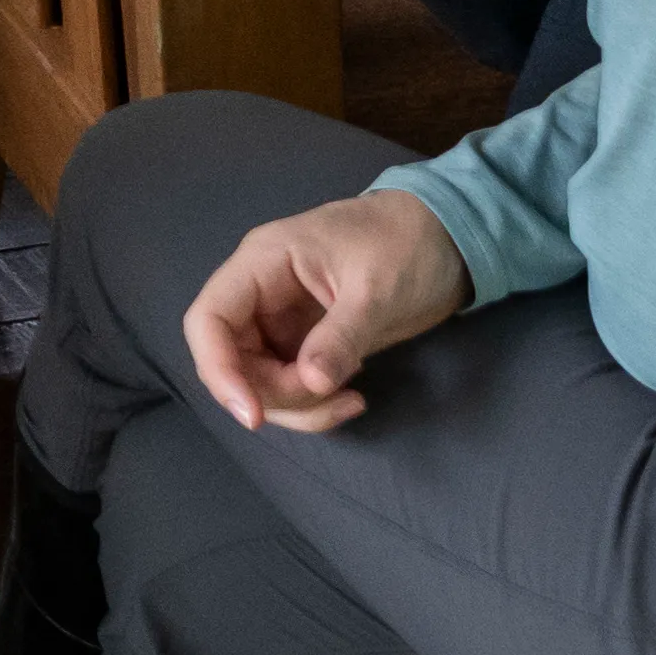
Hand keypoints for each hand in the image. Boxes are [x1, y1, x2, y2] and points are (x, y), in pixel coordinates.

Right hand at [182, 190, 469, 432]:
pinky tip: (354, 398)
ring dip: (298, 406)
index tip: (253, 414)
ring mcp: (281, 322)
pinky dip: (315, 404)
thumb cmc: (405, 244)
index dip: (219, 370)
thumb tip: (311, 383)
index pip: (209, 319)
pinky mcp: (305, 344)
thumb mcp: (375, 289)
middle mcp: (261, 295)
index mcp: (262, 264)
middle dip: (272, 393)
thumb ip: (341, 336)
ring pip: (259, 382)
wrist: (446, 239)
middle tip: (327, 396)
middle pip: (232, 360)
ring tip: (351, 400)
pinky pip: (291, 386)